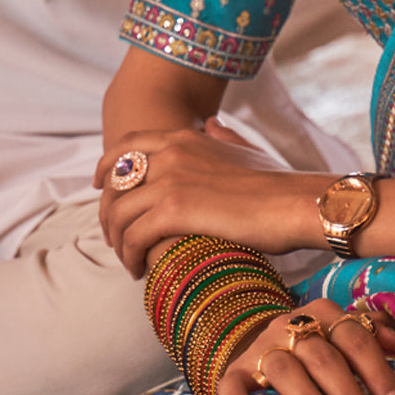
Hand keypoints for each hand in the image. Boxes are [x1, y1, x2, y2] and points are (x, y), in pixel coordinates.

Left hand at [96, 118, 326, 276]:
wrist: (295, 201)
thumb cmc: (277, 182)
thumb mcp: (245, 150)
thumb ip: (223, 137)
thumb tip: (211, 123)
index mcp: (185, 137)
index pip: (128, 145)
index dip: (106, 166)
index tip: (100, 186)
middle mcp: (172, 152)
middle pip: (114, 182)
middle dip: (107, 212)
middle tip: (115, 237)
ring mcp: (171, 179)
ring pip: (118, 213)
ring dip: (117, 241)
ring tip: (129, 261)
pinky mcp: (175, 210)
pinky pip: (132, 236)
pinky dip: (130, 256)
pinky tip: (140, 270)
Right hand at [219, 299, 394, 394]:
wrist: (258, 344)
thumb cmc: (312, 346)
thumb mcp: (339, 333)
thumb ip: (369, 333)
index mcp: (324, 314)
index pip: (356, 340)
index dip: (377, 373)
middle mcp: (293, 325)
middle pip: (325, 358)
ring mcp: (262, 347)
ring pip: (287, 371)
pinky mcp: (235, 370)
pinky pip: (233, 382)